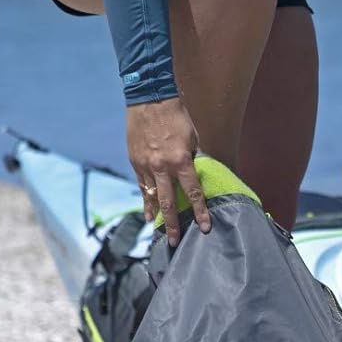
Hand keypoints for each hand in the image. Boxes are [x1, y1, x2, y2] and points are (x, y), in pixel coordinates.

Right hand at [126, 97, 209, 246]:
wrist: (150, 99)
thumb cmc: (176, 117)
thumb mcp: (192, 138)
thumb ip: (191, 159)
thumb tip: (193, 175)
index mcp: (181, 161)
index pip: (193, 193)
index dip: (200, 211)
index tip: (205, 226)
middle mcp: (163, 167)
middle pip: (170, 202)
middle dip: (175, 224)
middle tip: (177, 242)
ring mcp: (147, 166)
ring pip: (153, 197)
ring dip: (158, 217)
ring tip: (161, 232)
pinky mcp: (136, 163)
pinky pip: (142, 187)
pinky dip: (146, 202)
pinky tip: (148, 214)